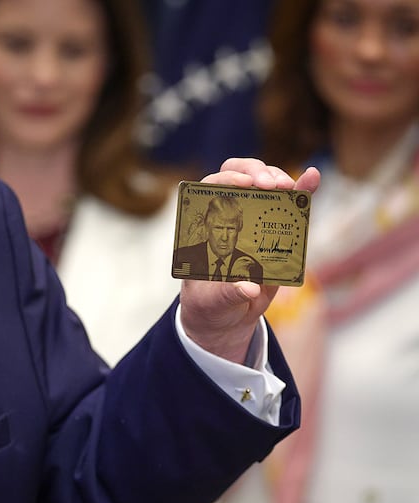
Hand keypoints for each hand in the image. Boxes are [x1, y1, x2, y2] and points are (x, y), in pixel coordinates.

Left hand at [179, 159, 319, 363]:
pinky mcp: (276, 230)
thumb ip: (227, 294)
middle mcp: (227, 216)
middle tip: (271, 185)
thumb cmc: (210, 305)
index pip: (209, 190)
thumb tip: (249, 288)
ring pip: (264, 184)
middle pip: (237, 176)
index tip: (243, 184)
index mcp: (204, 227)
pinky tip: (312, 177)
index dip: (225, 180)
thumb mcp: (212, 302)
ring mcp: (253, 220)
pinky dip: (302, 190)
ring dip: (278, 178)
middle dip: (255, 172)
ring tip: (288, 187)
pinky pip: (290, 206)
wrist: (227, 318)